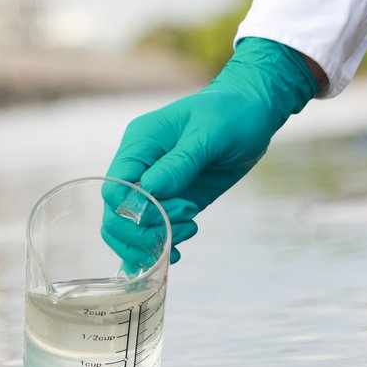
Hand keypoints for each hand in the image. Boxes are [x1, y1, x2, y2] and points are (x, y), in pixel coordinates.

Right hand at [103, 38, 319, 264]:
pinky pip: (150, 231)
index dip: (135, 210)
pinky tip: (176, 253)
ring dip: (153, 241)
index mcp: (139, 144)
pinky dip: (157, 248)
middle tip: (186, 225)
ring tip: (190, 230)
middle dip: (144, 230)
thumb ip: (180, 163)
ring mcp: (153, 186)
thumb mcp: (210, 133)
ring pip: (126, 228)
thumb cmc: (231, 114)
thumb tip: (152, 190)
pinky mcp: (172, 201)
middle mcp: (138, 167)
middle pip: (115, 214)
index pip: (114, 187)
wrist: (253, 114)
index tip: (175, 210)